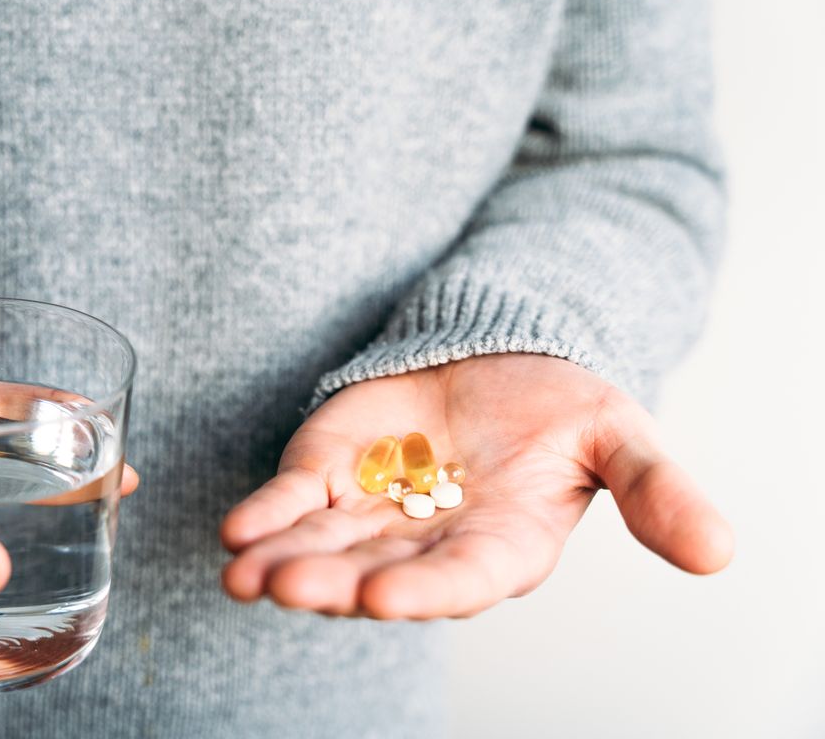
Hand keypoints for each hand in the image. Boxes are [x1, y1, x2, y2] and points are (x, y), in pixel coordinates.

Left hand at [221, 354, 731, 618]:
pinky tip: (234, 534)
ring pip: (323, 547)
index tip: (385, 598)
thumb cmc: (563, 406)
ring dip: (283, 563)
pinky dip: (264, 516)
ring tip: (244, 577)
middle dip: (332, 583)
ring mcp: (371, 511)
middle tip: (288, 590)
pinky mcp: (329, 472)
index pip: (463, 578)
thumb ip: (656, 492)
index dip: (426, 590)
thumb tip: (720, 553)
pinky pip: (292, 502)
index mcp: (502, 546)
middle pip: (377, 572)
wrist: (499, 357)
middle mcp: (428, 543)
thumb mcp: (620, 436)